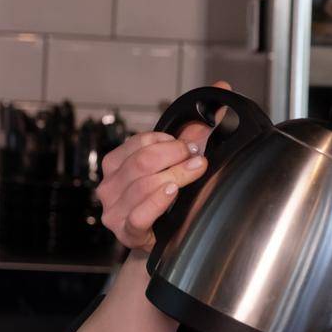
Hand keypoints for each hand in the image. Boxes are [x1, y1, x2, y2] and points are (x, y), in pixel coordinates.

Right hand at [97, 80, 230, 252]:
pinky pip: (139, 215)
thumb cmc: (167, 199)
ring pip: (143, 185)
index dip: (169, 141)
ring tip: (195, 171)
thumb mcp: (178, 161)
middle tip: (198, 158)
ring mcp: (114, 209)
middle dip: (175, 156)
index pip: (140, 142)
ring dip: (175, 176)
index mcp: (117, 163)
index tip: (191, 144)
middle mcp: (110, 185)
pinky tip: (171, 193)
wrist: (162, 241)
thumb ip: (196, 129)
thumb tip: (221, 90)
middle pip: (143, 162)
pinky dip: (157, 202)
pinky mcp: (126, 232)